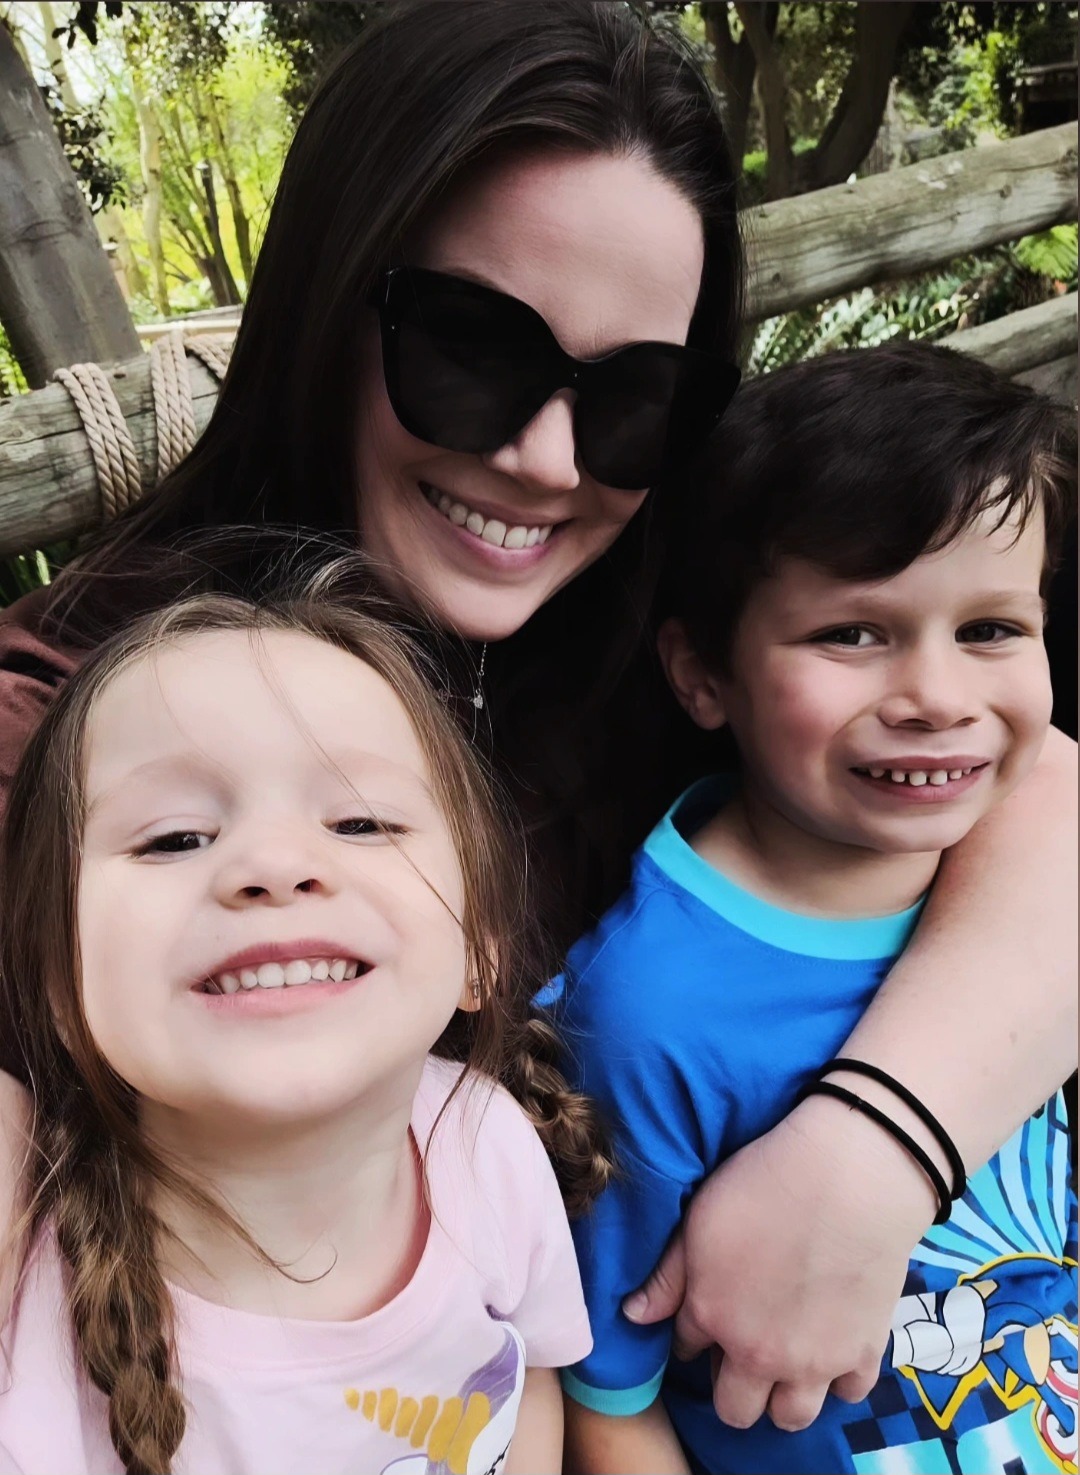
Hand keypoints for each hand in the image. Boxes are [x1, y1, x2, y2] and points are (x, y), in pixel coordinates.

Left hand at [622, 1094, 936, 1431]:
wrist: (848, 1177)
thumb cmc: (765, 1182)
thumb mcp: (699, 1220)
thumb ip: (666, 1277)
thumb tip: (633, 1316)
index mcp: (714, 1317)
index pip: (688, 1349)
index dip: (693, 1335)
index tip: (706, 1318)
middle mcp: (760, 1353)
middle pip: (736, 1410)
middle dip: (732, 1387)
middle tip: (743, 1349)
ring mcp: (815, 1361)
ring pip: (791, 1418)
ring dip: (782, 1397)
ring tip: (786, 1358)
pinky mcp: (864, 1353)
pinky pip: (849, 1394)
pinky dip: (839, 1379)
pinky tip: (832, 1343)